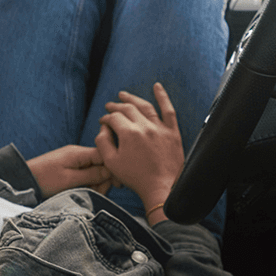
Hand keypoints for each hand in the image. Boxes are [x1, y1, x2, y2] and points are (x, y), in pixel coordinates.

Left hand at [26, 145, 112, 195]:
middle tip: (97, 193)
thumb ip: (92, 175)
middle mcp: (78, 154)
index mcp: (79, 153)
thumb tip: (111, 171)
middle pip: (101, 164)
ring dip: (95, 184)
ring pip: (94, 171)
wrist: (22, 180)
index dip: (113, 170)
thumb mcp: (70, 180)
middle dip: (103, 180)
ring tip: (87, 194)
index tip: (116, 185)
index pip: (105, 155)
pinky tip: (82, 192)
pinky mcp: (69, 168)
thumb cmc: (44, 180)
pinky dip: (86, 184)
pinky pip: (85, 174)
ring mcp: (73, 160)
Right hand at [95, 83, 183, 222]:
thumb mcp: (112, 163)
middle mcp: (144, 127)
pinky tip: (157, 87)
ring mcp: (160, 128)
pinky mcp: (172, 132)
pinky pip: (168, 110)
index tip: (103, 122)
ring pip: (145, 106)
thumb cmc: (137, 178)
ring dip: (132, 98)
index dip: (105, 118)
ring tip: (124, 94)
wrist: (162, 188)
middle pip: (127, 109)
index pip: (113, 118)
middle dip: (116, 106)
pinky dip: (163, 97)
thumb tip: (103, 129)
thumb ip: (103, 143)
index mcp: (129, 134)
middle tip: (110, 106)